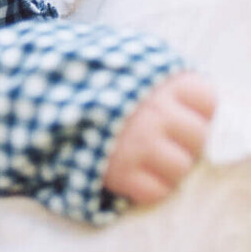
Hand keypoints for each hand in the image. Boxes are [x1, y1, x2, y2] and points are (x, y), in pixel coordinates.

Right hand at [104, 72, 214, 205]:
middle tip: (167, 141)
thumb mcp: (128, 59)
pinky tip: (137, 176)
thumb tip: (198, 103)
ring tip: (151, 160)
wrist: (43, 96)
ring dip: (170, 168)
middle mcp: (155, 112)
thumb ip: (161, 76)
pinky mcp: (121, 173)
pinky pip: (156, 192)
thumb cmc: (92, 79)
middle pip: (199, 137)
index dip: (197, 110)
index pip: (207, 100)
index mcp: (159, 79)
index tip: (182, 113)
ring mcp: (139, 144)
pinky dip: (150, 188)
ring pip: (181, 169)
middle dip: (186, 142)